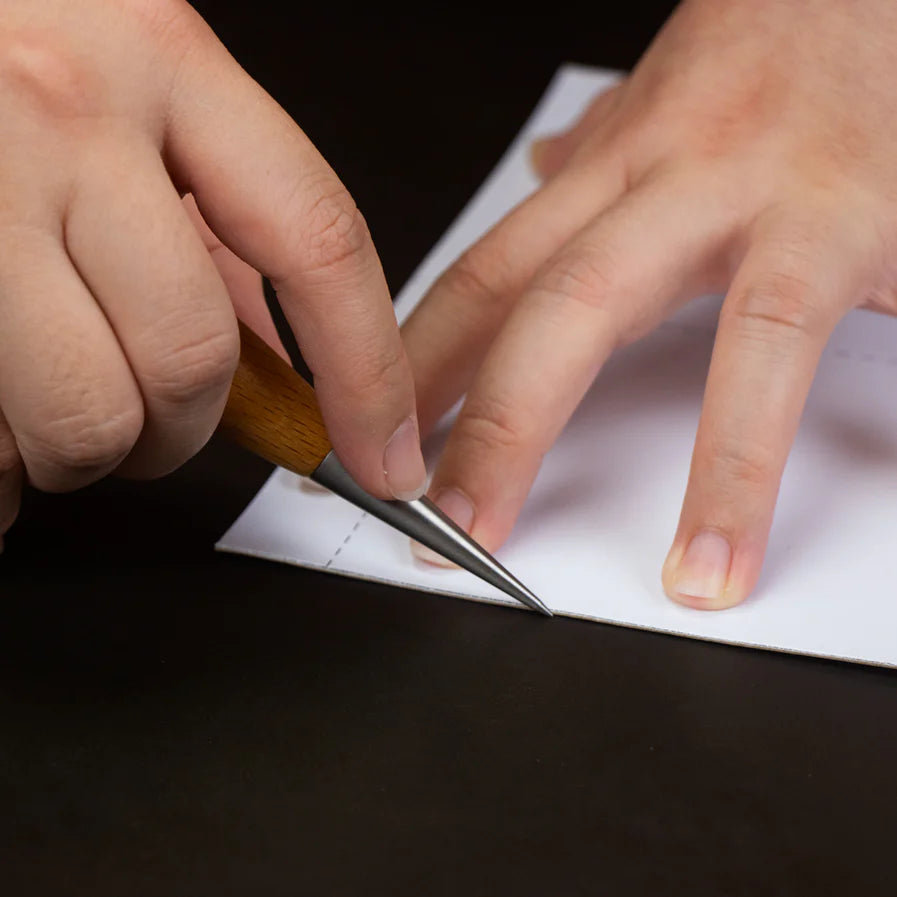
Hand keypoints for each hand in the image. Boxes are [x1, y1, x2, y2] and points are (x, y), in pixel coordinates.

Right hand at [0, 0, 426, 548]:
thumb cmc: (8, 53)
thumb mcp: (132, 101)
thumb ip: (219, 230)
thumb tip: (290, 372)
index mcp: (161, 60)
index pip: (319, 244)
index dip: (368, 379)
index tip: (385, 459)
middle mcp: (63, 110)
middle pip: (191, 360)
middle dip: (179, 435)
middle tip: (151, 429)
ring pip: (85, 415)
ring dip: (84, 452)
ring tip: (54, 410)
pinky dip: (1, 458)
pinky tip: (2, 412)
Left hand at [402, 0, 896, 608]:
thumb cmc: (763, 61)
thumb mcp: (653, 105)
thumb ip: (588, 154)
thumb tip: (528, 170)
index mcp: (610, 172)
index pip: (486, 278)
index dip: (420, 371)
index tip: (378, 449)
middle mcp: (670, 187)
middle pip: (555, 311)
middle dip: (497, 430)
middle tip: (455, 529)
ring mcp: (764, 209)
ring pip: (703, 340)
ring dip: (697, 473)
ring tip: (679, 579)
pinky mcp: (857, 233)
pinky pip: (802, 355)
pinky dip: (770, 460)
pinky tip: (748, 540)